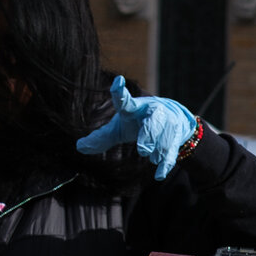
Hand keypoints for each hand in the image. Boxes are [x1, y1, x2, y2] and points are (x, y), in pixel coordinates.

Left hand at [75, 74, 198, 179]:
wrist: (175, 122)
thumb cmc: (139, 123)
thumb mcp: (120, 128)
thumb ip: (102, 137)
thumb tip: (79, 147)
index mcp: (134, 108)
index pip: (125, 101)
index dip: (120, 92)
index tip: (118, 81)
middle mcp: (152, 112)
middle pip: (152, 123)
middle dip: (148, 136)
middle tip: (142, 150)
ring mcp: (167, 124)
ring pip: (163, 140)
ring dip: (156, 151)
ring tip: (150, 156)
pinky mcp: (176, 138)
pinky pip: (172, 153)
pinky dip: (165, 165)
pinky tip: (159, 175)